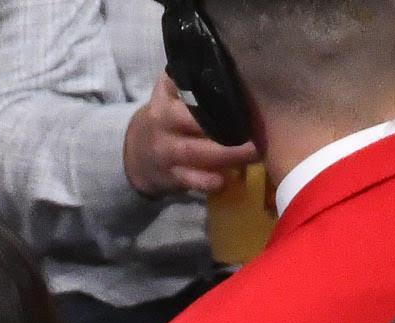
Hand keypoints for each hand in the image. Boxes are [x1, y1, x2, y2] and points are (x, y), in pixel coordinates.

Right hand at [123, 86, 257, 198]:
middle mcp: (162, 120)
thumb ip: (196, 83)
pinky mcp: (171, 176)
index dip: (213, 89)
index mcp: (167, 95)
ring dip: (227, 154)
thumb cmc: (168, 120)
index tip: (242, 91)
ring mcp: (165, 151)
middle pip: (195, 121)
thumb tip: (237, 69)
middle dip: (227, 125)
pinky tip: (226, 179)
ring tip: (255, 152)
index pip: (188, 86)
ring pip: (195, 152)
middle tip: (259, 127)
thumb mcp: (172, 95)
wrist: (136, 154)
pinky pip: (190, 180)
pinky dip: (208, 181)